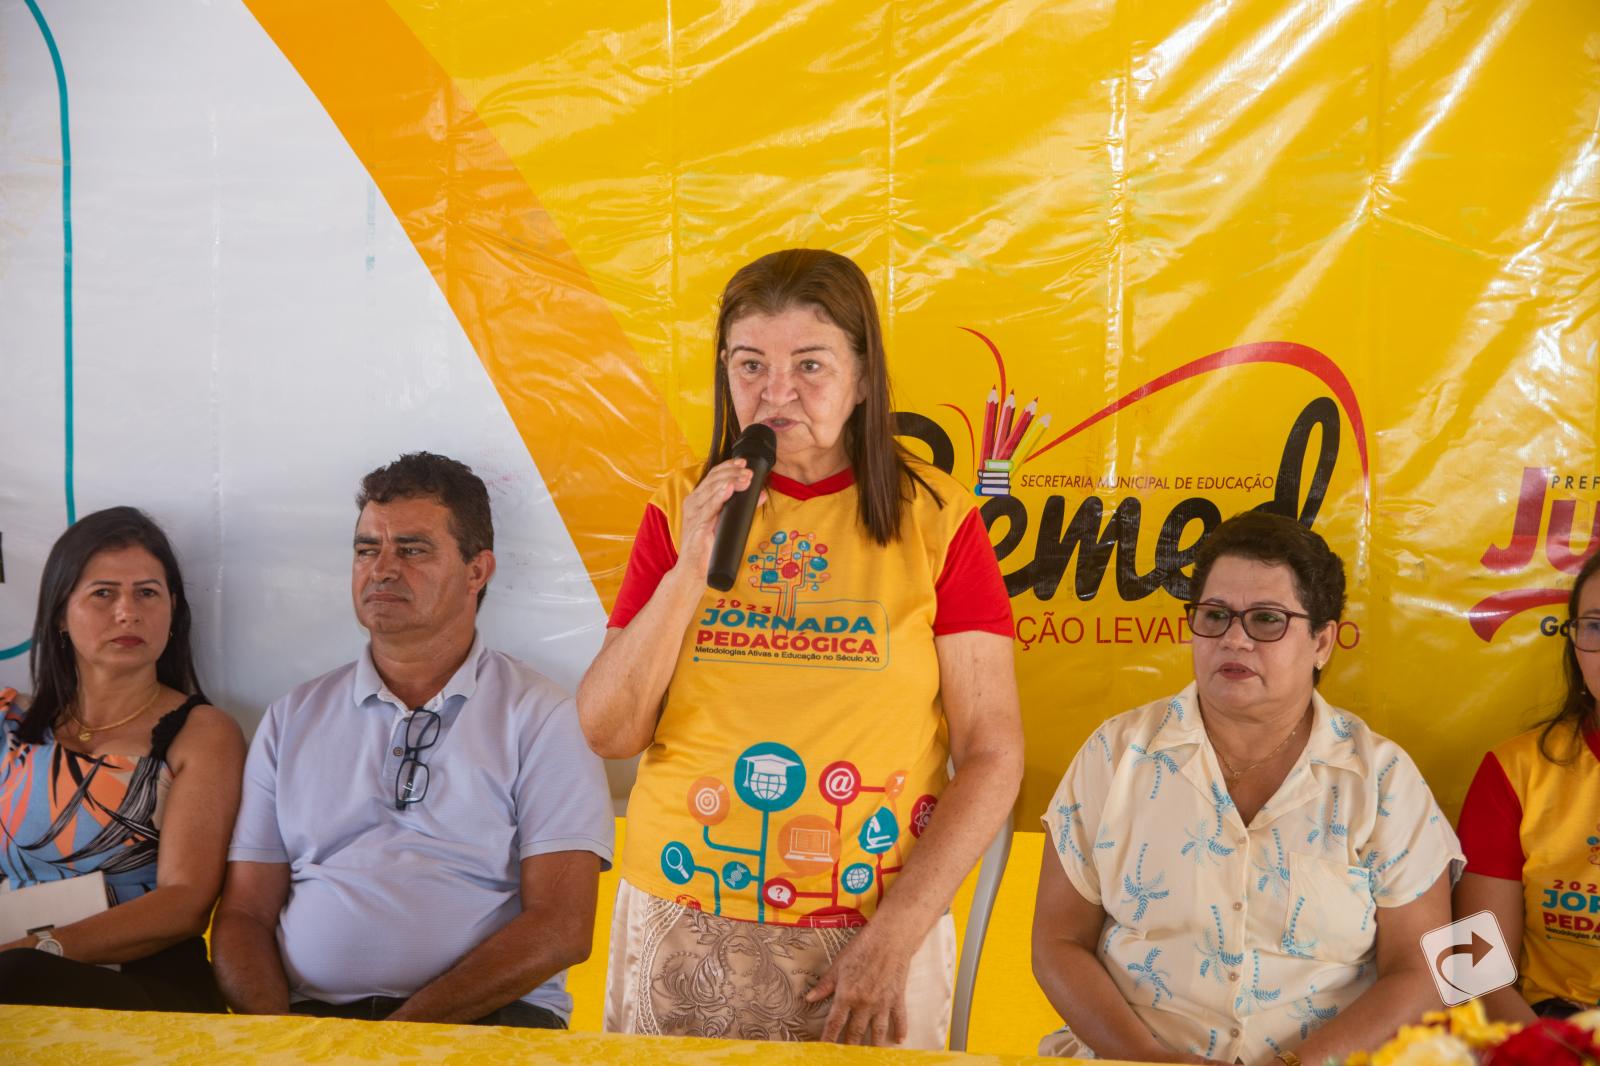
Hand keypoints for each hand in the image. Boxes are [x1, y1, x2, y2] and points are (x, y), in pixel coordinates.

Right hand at [671, 458, 762, 578]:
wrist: (693, 571)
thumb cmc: (707, 547)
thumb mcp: (725, 523)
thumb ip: (740, 508)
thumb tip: (760, 495)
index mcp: (697, 500)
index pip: (712, 476)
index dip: (728, 466)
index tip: (743, 463)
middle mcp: (693, 503)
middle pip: (713, 480)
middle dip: (733, 472)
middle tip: (749, 472)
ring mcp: (694, 514)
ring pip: (712, 490)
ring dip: (730, 481)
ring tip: (745, 478)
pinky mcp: (698, 526)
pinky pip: (709, 508)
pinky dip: (719, 496)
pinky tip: (728, 489)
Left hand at [805, 919, 916, 1045]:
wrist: (889, 939)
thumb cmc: (861, 948)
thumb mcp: (838, 965)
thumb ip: (825, 984)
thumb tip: (810, 998)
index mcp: (847, 995)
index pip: (834, 1023)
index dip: (828, 1038)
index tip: (824, 1050)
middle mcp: (864, 1003)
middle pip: (855, 1032)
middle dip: (849, 1045)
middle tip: (846, 1056)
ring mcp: (882, 1003)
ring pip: (877, 1031)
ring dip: (873, 1044)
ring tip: (870, 1054)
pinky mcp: (897, 998)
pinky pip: (899, 1018)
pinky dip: (900, 1030)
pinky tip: (898, 1040)